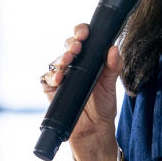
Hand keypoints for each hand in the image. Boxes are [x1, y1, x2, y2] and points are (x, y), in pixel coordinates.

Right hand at [40, 23, 121, 160]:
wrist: (94, 128)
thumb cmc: (103, 104)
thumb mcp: (110, 82)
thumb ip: (113, 65)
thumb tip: (114, 48)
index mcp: (88, 58)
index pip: (83, 38)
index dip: (81, 31)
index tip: (85, 33)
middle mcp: (74, 63)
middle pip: (68, 46)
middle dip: (71, 44)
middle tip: (77, 47)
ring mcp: (62, 75)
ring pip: (57, 60)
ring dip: (62, 59)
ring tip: (68, 61)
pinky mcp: (51, 87)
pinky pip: (47, 77)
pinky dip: (52, 77)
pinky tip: (59, 79)